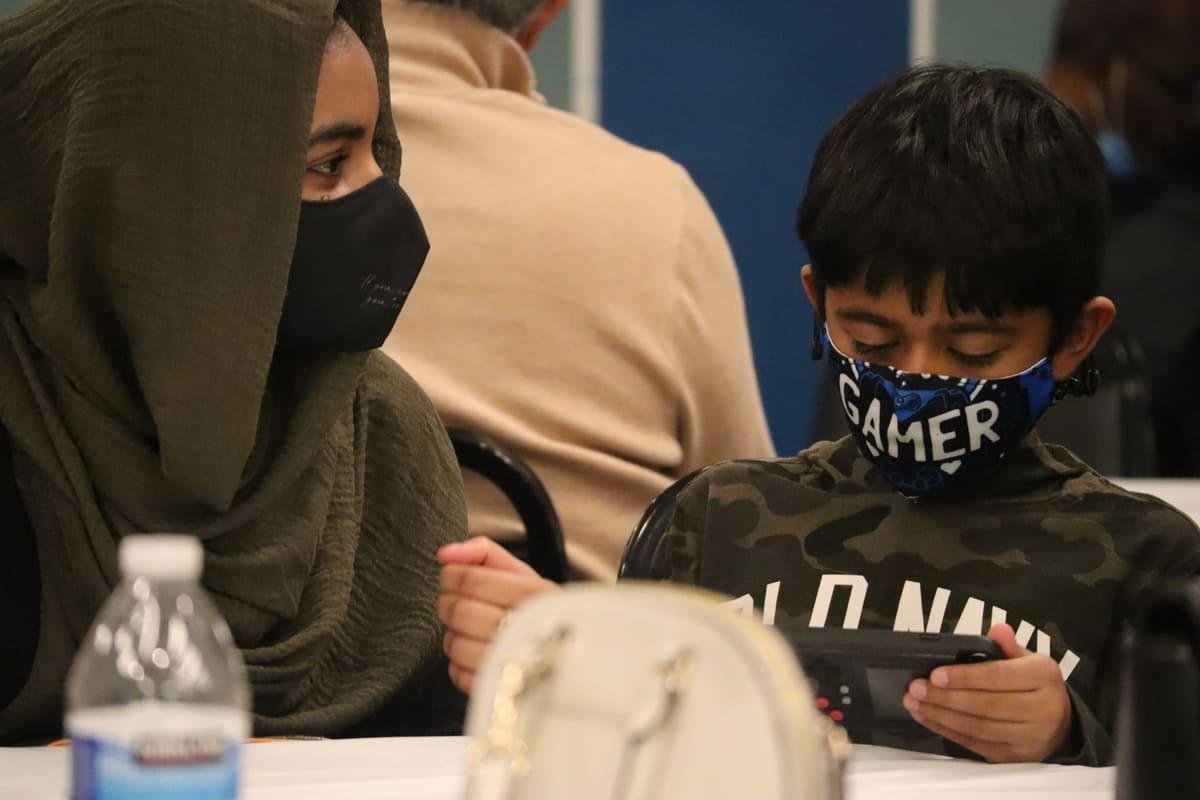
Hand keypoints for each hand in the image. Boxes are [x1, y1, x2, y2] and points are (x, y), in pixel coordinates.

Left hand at [437, 537, 559, 694]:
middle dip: (448, 602)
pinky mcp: (501, 693)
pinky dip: (458, 663)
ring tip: (467, 628)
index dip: (452, 575)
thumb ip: (484, 552)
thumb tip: (446, 554)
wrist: (567, 656)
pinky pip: (457, 675)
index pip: (474, 581)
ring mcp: (515, 666)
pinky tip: (475, 652)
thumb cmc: (535, 608)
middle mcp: (529, 631)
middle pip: (461, 612)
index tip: (451, 576)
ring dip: (452, 633)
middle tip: (454, 600)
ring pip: (455, 644)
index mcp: (538, 596)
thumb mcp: (521, 573)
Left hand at [902, 623, 1071, 762]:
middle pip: (986, 705)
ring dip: (940, 715)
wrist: (1059, 723)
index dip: (965, 677)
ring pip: (978, 728)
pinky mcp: (1014, 758)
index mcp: (1045, 677)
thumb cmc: (1034, 684)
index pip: (999, 677)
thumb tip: (998, 630)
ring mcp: (1030, 739)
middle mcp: (1043, 710)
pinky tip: (927, 718)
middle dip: (946, 697)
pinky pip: (975, 744)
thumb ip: (1008, 646)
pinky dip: (947, 731)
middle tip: (915, 688)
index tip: (935, 674)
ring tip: (914, 703)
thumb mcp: (1027, 659)